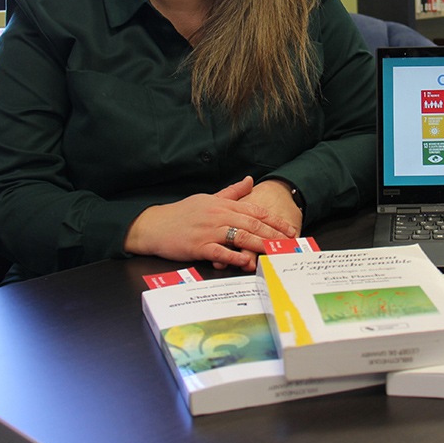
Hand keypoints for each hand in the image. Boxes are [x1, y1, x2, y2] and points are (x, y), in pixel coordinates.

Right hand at [123, 177, 296, 270]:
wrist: (154, 225)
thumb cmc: (182, 213)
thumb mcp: (208, 198)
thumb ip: (231, 192)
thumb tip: (250, 180)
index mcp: (223, 205)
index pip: (255, 211)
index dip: (274, 220)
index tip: (289, 228)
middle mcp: (219, 216)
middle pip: (252, 225)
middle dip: (274, 234)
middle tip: (289, 243)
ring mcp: (209, 231)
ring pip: (240, 237)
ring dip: (260, 245)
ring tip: (275, 252)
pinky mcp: (198, 246)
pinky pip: (219, 251)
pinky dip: (233, 257)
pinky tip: (245, 262)